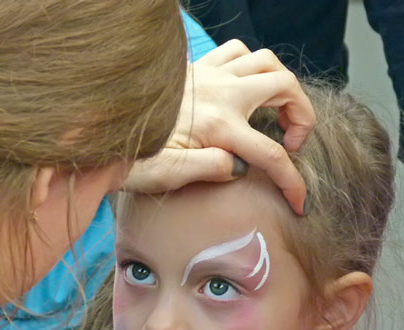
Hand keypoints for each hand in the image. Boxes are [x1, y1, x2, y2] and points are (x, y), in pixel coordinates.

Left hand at [124, 40, 315, 213]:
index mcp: (218, 125)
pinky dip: (253, 67)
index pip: (271, 155)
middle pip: (285, 87)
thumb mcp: (168, 174)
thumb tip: (239, 166)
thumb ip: (209, 168)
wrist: (101, 130)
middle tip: (291, 144)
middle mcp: (221, 92)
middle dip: (303, 116)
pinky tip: (246, 91)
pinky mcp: (198, 67)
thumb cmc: (132, 157)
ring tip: (277, 115)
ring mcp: (210, 75)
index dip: (293, 182)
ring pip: (267, 61)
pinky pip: (238, 51)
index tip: (300, 203)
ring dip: (282, 87)